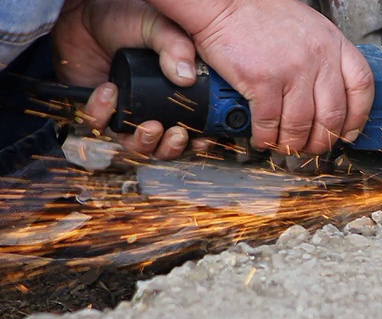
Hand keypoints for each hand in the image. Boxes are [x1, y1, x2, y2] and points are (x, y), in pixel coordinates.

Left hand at [52, 0, 197, 158]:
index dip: (199, 140)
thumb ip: (175, 47)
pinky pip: (99, 126)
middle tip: (176, 134)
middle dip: (172, 148)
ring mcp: (126, 112)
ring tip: (147, 126)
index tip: (202, 138)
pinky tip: (109, 91)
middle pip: (166, 146)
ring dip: (144, 143)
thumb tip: (186, 77)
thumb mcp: (159, 27)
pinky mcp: (98, 111)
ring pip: (137, 146)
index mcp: (175, 92)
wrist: (85, 12)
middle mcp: (152, 107)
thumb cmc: (126, 16)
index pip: (193, 127)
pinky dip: (103, 114)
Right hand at [149, 0, 374, 153]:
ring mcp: (292, 70)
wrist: (226, 4)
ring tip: (284, 146)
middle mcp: (318, 58)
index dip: (357, 118)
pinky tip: (263, 138)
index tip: (347, 133)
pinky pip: (270, 123)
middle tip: (311, 148)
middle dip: (321, 141)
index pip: (361, 87)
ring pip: (301, 126)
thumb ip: (324, 59)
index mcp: (333, 44)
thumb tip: (327, 96)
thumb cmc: (263, 17)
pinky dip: (266, 138)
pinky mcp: (263, 81)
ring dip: (292, 144)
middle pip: (332, 116)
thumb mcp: (309, 29)